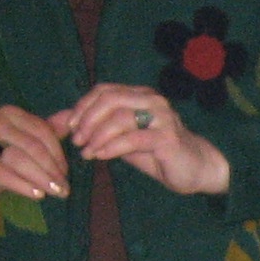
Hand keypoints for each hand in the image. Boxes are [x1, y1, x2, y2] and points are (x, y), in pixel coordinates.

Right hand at [0, 102, 69, 206]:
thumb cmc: (1, 155)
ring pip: (20, 159)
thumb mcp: (26, 140)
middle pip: (34, 146)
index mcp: (10, 113)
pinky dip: (24, 185)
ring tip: (57, 192)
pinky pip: (5, 174)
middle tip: (65, 187)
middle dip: (53, 169)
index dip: (59, 154)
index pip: (43, 131)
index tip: (66, 172)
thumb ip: (48, 129)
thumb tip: (72, 116)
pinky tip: (38, 195)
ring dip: (43, 178)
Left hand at [55, 85, 228, 195]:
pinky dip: (111, 147)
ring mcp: (162, 117)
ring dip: (96, 135)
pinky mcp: (167, 137)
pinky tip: (100, 156)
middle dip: (87, 120)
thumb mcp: (123, 139)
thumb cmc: (160, 154)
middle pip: (109, 99)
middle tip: (76, 140)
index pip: (104, 91)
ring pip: (119, 118)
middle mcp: (152, 100)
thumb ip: (99, 129)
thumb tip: (61, 124)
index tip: (70, 127)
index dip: (83, 106)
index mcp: (141, 95)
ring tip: (86, 152)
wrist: (198, 170)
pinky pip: (132, 139)